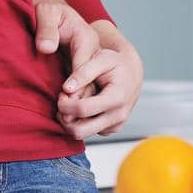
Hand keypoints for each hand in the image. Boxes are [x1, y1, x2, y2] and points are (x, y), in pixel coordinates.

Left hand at [58, 22, 143, 138]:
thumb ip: (83, 72)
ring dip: (70, 120)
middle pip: (80, 131)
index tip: (61, 93)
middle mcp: (118, 116)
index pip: (83, 109)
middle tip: (62, 101)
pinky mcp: (109, 130)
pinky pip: (87, 132)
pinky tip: (80, 106)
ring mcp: (114, 126)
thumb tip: (67, 89)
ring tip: (71, 101)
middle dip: (64, 117)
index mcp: (117, 98)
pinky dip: (79, 121)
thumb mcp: (100, 59)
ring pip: (81, 134)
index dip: (65, 104)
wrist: (131, 74)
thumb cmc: (115, 64)